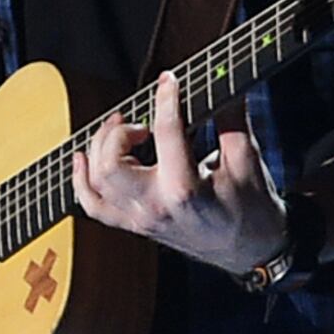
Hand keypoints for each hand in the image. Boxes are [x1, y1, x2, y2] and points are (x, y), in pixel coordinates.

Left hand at [71, 70, 288, 279]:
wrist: (251, 253)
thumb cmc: (252, 208)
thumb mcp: (247, 161)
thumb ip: (231, 119)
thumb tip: (222, 80)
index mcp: (186, 191)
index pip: (166, 134)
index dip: (166, 99)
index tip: (169, 80)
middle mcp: (156, 208)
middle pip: (111, 165)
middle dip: (119, 132)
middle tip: (139, 123)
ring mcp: (141, 220)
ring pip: (97, 181)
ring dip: (100, 147)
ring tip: (121, 131)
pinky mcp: (135, 226)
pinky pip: (93, 206)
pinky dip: (81, 180)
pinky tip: (83, 157)